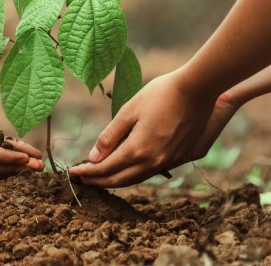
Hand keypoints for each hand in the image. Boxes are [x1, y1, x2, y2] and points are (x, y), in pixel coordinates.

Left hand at [68, 70, 218, 186]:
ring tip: (101, 176)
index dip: (87, 172)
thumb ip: (110, 136)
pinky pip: (151, 172)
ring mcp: (169, 161)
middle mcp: (154, 161)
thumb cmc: (161, 94)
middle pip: (120, 180)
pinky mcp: (180, 158)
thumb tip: (93, 157)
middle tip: (83, 178)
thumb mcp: (129, 110)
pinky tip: (128, 167)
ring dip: (116, 180)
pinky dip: (134, 174)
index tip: (72, 172)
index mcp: (138, 150)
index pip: (106, 168)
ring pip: (136, 179)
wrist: (197, 89)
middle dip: (99, 180)